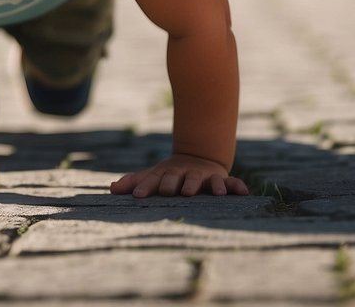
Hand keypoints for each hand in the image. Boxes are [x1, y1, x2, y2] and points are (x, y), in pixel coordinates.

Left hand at [109, 154, 248, 197]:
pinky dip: (236, 186)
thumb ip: (133, 182)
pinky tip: (243, 192)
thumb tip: (111, 189)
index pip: (153, 180)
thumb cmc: (170, 174)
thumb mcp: (152, 176)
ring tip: (206, 193)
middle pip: (177, 178)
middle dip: (174, 184)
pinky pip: (231, 182)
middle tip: (173, 192)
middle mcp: (184, 174)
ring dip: (204, 185)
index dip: (146, 187)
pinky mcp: (220, 179)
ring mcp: (203, 176)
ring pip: (202, 179)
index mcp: (166, 173)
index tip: (137, 196)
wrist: (198, 157)